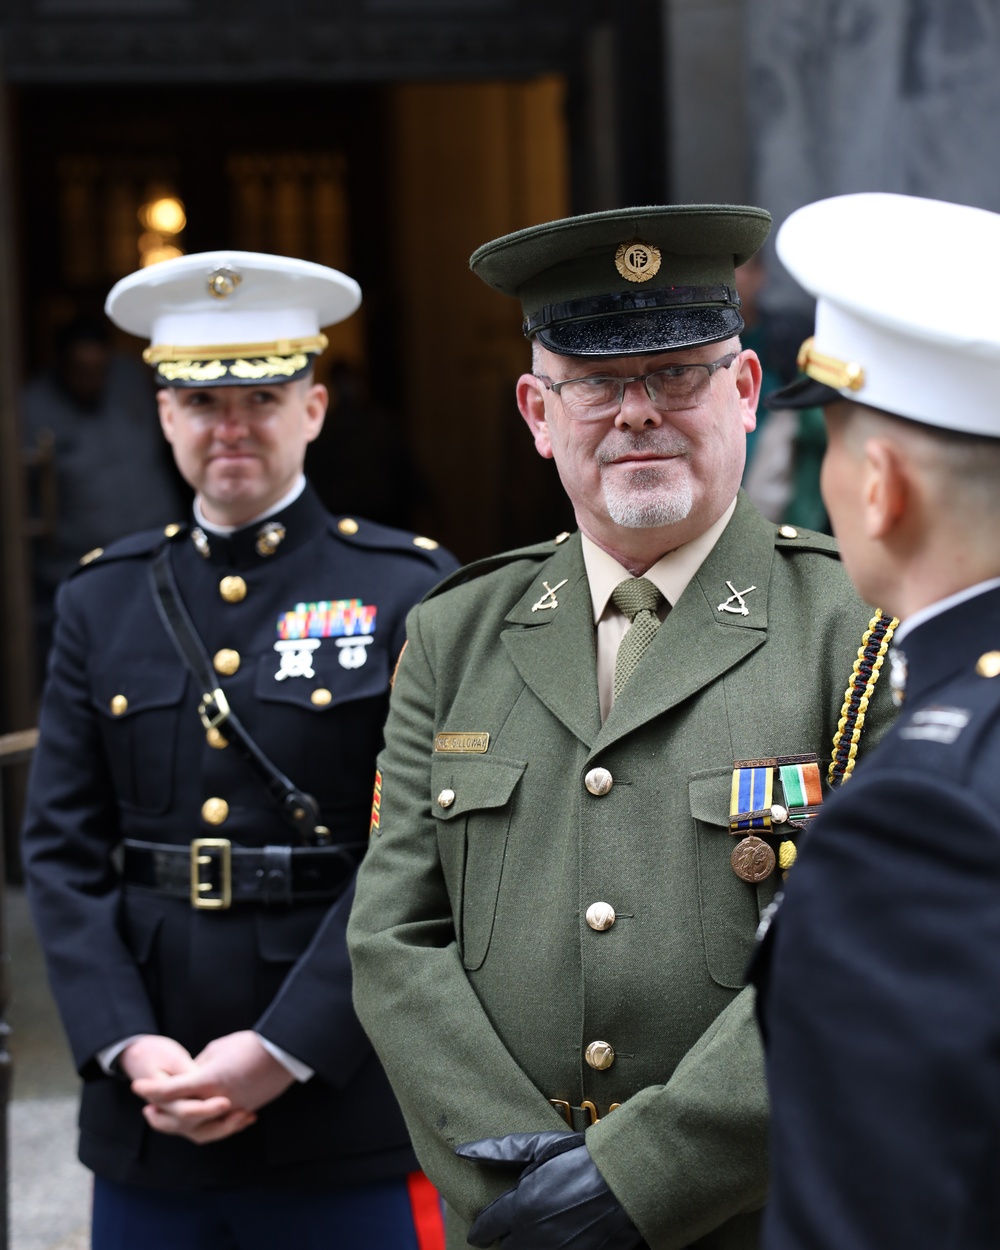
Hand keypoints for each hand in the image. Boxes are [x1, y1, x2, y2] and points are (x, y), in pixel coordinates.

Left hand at [131, 1031, 293, 1144]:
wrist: (284, 1054)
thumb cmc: (250, 1045)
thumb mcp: (218, 1050)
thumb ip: (200, 1067)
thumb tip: (191, 1076)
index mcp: (207, 1081)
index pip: (171, 1090)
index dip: (151, 1089)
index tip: (136, 1087)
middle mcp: (216, 1101)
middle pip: (180, 1117)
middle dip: (161, 1116)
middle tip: (147, 1112)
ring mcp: (231, 1110)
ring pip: (199, 1128)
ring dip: (180, 1126)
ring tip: (170, 1119)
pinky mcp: (243, 1112)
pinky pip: (218, 1125)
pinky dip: (205, 1124)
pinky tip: (199, 1119)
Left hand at [456, 1131, 645, 1249]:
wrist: (633, 1183)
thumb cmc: (587, 1159)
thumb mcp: (542, 1148)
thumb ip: (500, 1151)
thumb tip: (462, 1150)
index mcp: (522, 1207)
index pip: (487, 1227)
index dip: (481, 1229)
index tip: (478, 1231)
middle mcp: (534, 1237)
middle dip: (507, 1241)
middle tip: (514, 1230)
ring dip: (529, 1246)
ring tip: (538, 1234)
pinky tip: (561, 1239)